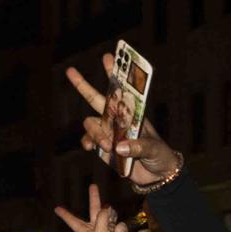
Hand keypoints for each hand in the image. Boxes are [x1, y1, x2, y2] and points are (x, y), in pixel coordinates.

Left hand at [54, 185, 134, 231]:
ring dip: (112, 216)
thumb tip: (108, 207)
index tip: (56, 208)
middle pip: (94, 209)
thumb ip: (102, 215)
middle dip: (94, 198)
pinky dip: (120, 229)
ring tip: (112, 225)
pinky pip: (120, 224)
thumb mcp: (99, 230)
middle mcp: (96, 228)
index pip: (73, 220)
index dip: (65, 214)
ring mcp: (108, 229)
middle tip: (93, 185)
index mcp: (85, 230)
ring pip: (110, 214)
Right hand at [66, 56, 183, 184]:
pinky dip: (88, 143)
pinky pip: (89, 141)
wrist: (157, 175)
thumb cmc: (160, 155)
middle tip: (70, 71)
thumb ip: (137, 147)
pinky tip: (91, 148)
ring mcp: (109, 132)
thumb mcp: (153, 148)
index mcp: (132, 113)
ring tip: (107, 146)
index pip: (121, 90)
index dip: (114, 73)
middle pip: (96, 99)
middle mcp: (117, 119)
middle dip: (83, 85)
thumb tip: (116, 147)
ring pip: (91, 123)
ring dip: (96, 133)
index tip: (108, 56)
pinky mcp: (104, 148)